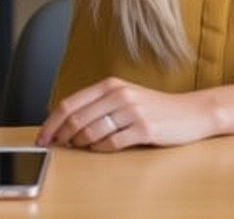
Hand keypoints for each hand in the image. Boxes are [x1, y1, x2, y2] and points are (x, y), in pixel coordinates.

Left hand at [36, 77, 217, 151]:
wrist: (190, 113)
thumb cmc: (154, 108)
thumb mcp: (125, 97)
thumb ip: (98, 105)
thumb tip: (64, 123)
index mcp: (111, 85)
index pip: (69, 104)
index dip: (51, 123)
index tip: (42, 137)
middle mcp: (119, 95)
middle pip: (76, 119)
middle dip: (62, 136)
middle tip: (60, 146)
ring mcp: (132, 111)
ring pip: (91, 132)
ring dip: (82, 144)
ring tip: (83, 146)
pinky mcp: (143, 129)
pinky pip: (111, 143)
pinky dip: (101, 149)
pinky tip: (103, 148)